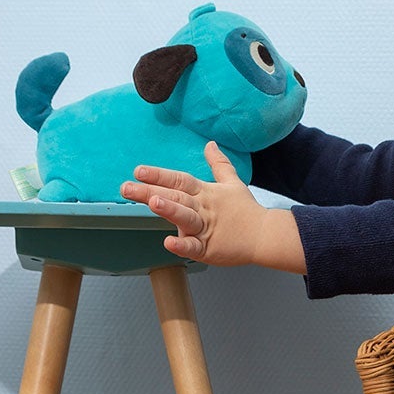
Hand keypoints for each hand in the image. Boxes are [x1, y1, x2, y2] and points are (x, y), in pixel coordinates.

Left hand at [120, 141, 304, 271]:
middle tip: (127, 187)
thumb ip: (218, 164)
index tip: (139, 171)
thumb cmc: (246, 211)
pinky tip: (168, 243)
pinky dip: (182, 245)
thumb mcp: (233, 183)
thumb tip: (210, 144)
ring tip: (152, 202)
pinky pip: (194, 247)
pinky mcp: (209, 249)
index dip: (159, 175)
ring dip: (170, 209)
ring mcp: (206, 228)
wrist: (266, 236)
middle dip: (150, 191)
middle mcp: (203, 208)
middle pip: (175, 196)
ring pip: (185, 217)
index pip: (179, 180)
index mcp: (205, 192)